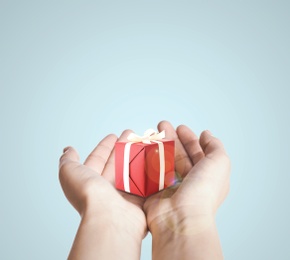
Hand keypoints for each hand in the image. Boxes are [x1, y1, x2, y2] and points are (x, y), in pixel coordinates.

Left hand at [59, 131, 146, 258]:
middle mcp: (107, 187)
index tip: (113, 135)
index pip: (98, 158)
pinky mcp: (139, 198)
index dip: (105, 146)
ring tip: (144, 141)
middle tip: (132, 134)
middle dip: (123, 147)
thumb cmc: (88, 195)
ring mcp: (124, 192)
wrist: (110, 217)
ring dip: (136, 155)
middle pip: (116, 161)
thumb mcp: (69, 173)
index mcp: (91, 180)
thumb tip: (68, 150)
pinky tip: (152, 158)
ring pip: (131, 169)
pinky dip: (147, 169)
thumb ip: (68, 161)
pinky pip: (144, 180)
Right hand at [144, 120, 230, 233]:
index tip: (180, 127)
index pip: (197, 152)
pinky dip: (147, 159)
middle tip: (161, 125)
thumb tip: (206, 134)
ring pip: (164, 160)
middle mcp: (189, 180)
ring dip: (158, 145)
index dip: (189, 138)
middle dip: (171, 138)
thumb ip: (215, 146)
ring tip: (151, 132)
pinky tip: (144, 147)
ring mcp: (171, 185)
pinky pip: (151, 170)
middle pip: (178, 153)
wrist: (180, 218)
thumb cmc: (203, 191)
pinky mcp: (155, 190)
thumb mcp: (219, 164)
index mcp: (205, 175)